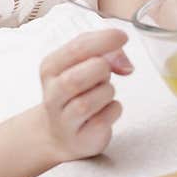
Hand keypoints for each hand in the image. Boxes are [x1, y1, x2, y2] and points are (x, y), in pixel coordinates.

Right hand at [38, 29, 132, 162]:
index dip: (103, 40)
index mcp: (51, 68)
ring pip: (92, 100)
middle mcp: (52, 94)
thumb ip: (106, 53)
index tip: (123, 37)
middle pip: (78, 77)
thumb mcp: (85, 64)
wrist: (60, 134)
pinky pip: (105, 118)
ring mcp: (64, 120)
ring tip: (102, 93)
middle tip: (105, 73)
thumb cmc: (78, 91)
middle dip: (102, 70)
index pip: (77, 49)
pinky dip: (113, 109)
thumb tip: (125, 65)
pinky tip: (105, 110)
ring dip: (107, 91)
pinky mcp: (80, 139)